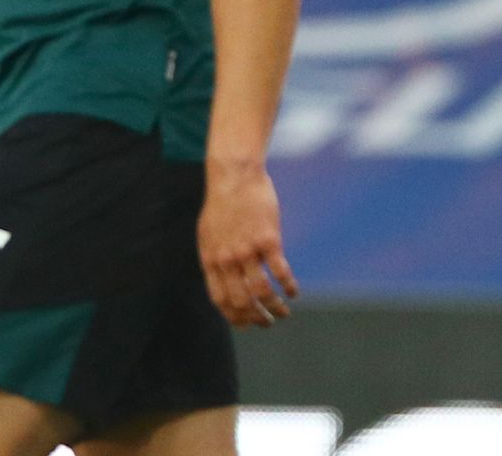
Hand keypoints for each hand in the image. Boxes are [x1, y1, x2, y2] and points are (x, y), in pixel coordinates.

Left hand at [198, 159, 298, 327]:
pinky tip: (293, 292)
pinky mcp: (267, 240)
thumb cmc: (222, 205)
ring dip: (276, 308)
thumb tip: (222, 279)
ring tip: (284, 312)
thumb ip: (215, 257)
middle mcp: (226, 258)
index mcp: (210, 258)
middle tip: (269, 322)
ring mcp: (246, 250)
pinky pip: (280, 272)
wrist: (233, 176)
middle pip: (242, 301)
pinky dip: (289, 287)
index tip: (246, 325)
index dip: (234, 316)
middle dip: (257, 318)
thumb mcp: (208, 233)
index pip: (220, 298)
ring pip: (262, 292)